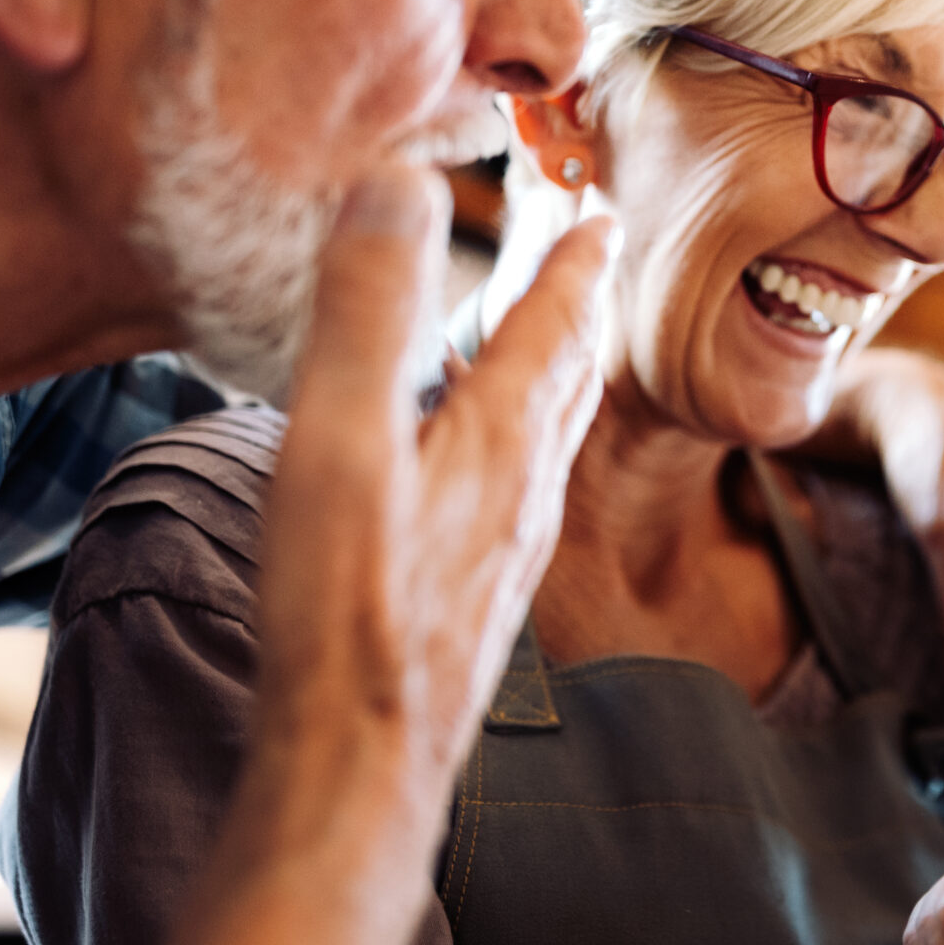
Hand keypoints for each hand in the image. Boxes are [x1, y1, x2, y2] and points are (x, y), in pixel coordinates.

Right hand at [255, 168, 609, 832]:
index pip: (552, 322)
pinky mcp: (477, 597)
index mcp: (498, 438)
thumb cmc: (347, 607)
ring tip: (549, 343)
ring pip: (547, 437)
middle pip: (567, 376)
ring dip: (554, 375)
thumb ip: (368, 309)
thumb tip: (401, 181)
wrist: (362, 762)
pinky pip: (514, 490)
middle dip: (577, 307)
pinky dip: (515, 442)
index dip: (574, 258)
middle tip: (593, 255)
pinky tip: (482, 467)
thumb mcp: (341, 436)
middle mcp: (522, 491)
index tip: (602, 207)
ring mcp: (506, 549)